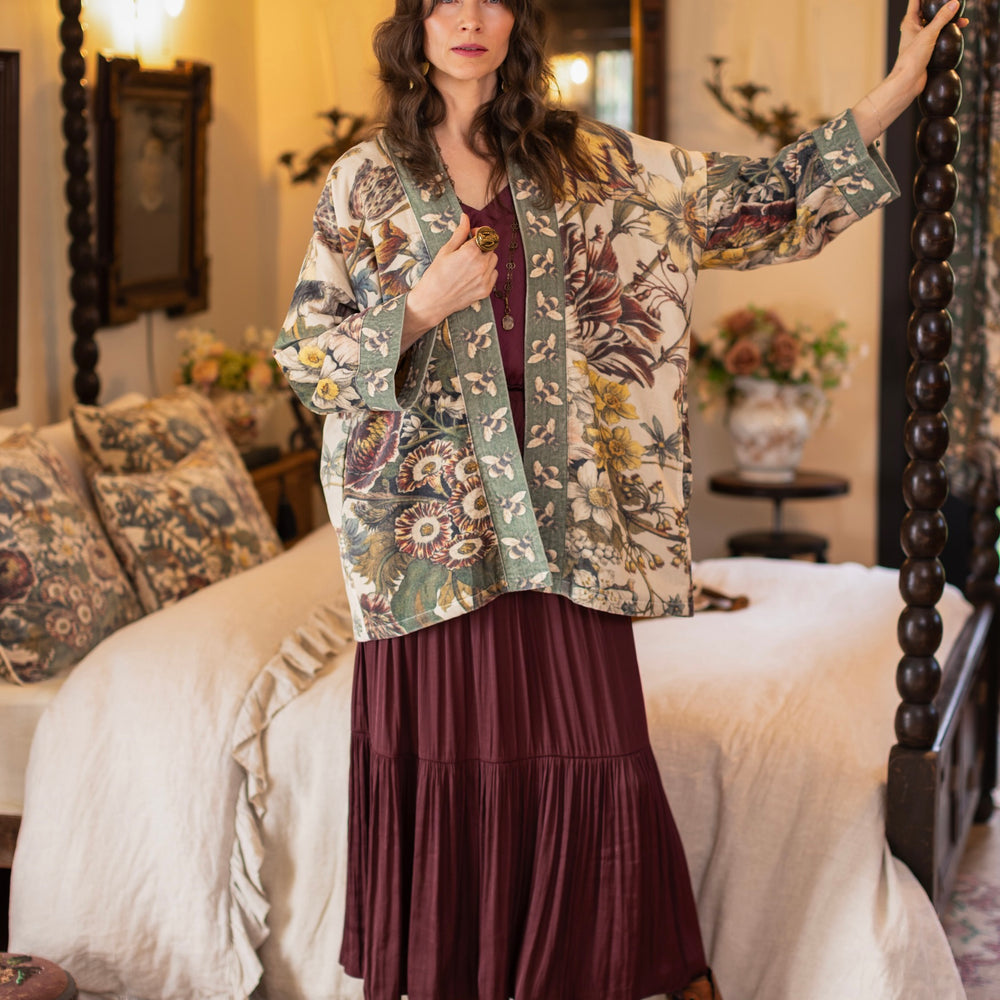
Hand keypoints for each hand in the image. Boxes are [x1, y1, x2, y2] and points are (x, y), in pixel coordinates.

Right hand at [402, 213, 497, 348]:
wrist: (433, 301)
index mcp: (471, 252)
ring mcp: (485, 279)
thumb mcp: (445, 251)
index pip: (485, 235)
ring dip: (485, 259)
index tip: (473, 234)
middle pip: (490, 247)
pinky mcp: (486, 290)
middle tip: (468, 251)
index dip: (478, 232)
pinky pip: (493, 275)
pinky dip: (487, 272)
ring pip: (493, 261)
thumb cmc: (436, 275)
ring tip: (470, 264)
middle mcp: (481, 265)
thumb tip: (465, 218)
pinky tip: (473, 275)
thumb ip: (459, 233)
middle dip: (482, 246)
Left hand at [852, 0, 968, 145]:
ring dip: (948, 22)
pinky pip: (938, 38)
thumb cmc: (911, 59)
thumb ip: (942, 18)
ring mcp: (920, 40)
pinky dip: (947, 34)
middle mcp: (914, 30)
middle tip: (956, 6)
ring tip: (962, 21)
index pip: (917, 1)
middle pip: (929, 12)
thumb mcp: (929, 34)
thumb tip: (954, 4)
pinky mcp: (926, 50)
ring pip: (936, 25)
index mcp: (910, 23)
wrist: (907, 83)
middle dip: (942, 8)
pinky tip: (957, 34)